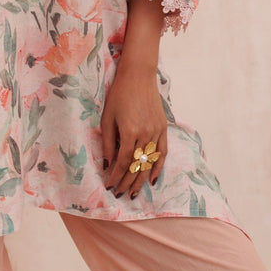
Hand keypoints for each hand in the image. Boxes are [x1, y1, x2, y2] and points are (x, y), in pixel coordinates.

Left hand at [101, 59, 167, 198]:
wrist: (138, 76)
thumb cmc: (119, 94)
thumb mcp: (107, 117)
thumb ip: (107, 142)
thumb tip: (107, 164)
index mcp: (130, 132)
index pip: (123, 162)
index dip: (115, 176)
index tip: (108, 186)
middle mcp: (145, 134)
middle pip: (137, 166)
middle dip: (127, 183)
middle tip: (120, 195)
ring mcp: (156, 131)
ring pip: (150, 162)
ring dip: (141, 180)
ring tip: (134, 194)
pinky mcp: (163, 128)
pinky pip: (162, 152)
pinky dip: (158, 167)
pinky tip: (151, 179)